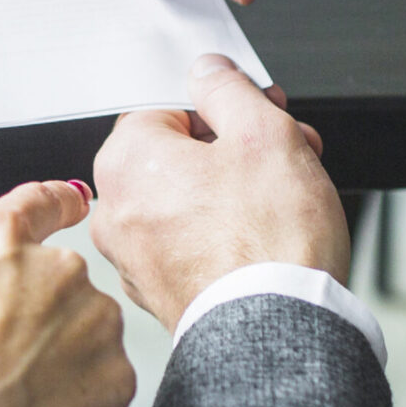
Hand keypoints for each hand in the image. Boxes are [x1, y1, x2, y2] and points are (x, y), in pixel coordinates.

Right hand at [0, 181, 134, 406]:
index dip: (58, 204)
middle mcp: (57, 270)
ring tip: (8, 399)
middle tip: (0, 358)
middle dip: (39, 314)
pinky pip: (100, 384)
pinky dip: (76, 401)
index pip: (44, 200)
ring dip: (59, 359)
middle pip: (62, 281)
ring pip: (85, 335)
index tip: (72, 205)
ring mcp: (94, 323)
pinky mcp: (117, 377)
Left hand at [91, 55, 346, 332]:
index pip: (167, 105)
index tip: (261, 112)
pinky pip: (189, 241)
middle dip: (238, 147)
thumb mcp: (264, 133)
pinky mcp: (159, 290)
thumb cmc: (269, 243)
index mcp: (128, 161)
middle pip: (179, 153)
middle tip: (289, 151)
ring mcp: (133, 256)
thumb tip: (209, 73)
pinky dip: (223, 232)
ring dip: (236, 188)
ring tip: (287, 197)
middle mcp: (116, 209)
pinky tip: (264, 237)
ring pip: (187, 198)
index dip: (224, 105)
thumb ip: (229, 90)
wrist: (279, 333)